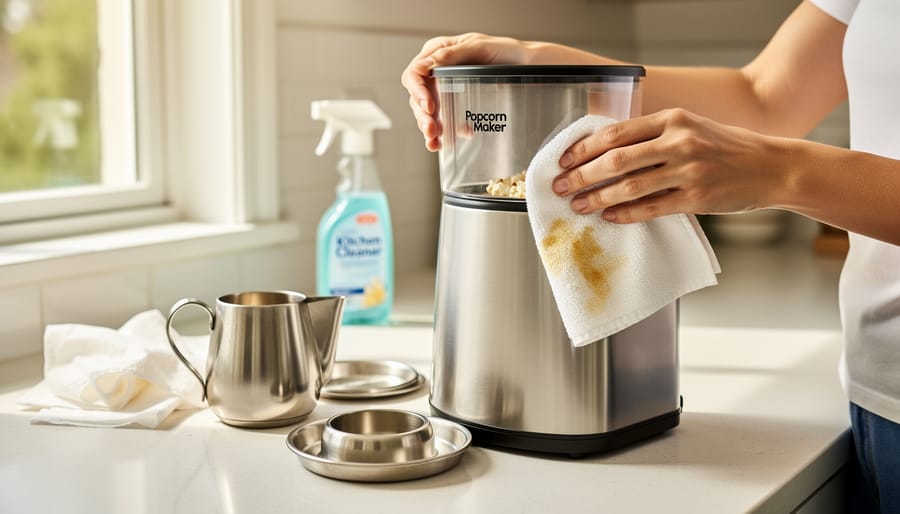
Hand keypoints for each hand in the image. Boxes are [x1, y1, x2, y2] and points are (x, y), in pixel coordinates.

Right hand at [401, 33, 531, 150]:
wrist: (529, 66)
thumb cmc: (508, 52)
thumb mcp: (479, 48)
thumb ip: (450, 54)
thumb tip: (426, 65)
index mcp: (439, 52)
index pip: (415, 73)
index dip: (418, 91)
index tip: (430, 106)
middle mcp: (438, 70)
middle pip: (417, 95)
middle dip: (422, 115)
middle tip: (432, 130)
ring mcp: (446, 89)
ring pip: (426, 111)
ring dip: (429, 127)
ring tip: (436, 140)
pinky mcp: (456, 105)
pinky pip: (441, 121)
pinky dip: (441, 134)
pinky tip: (446, 142)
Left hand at [552, 108, 785, 222]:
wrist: (772, 166)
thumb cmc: (727, 147)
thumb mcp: (691, 126)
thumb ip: (654, 134)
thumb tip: (607, 150)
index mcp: (672, 119)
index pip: (616, 133)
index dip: (584, 148)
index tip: (564, 160)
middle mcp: (679, 141)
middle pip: (615, 160)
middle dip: (581, 175)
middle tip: (560, 187)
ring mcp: (688, 171)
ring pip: (629, 186)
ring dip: (597, 198)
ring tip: (578, 206)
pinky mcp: (697, 198)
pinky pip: (652, 209)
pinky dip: (626, 214)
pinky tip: (609, 217)